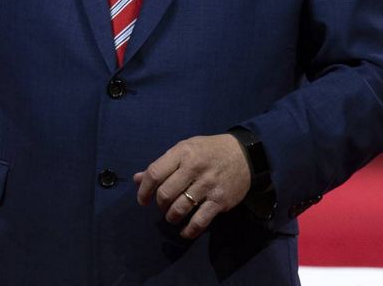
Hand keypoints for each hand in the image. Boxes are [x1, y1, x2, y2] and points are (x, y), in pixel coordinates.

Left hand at [134, 134, 250, 239]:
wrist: (244, 154)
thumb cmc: (209, 151)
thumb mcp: (185, 149)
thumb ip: (162, 165)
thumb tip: (137, 179)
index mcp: (182, 153)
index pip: (154, 173)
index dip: (144, 190)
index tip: (143, 200)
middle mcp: (194, 167)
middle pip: (165, 194)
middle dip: (160, 205)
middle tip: (163, 206)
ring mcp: (208, 185)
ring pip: (180, 209)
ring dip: (171, 217)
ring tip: (173, 216)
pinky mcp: (220, 200)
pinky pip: (200, 221)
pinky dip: (189, 231)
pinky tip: (185, 232)